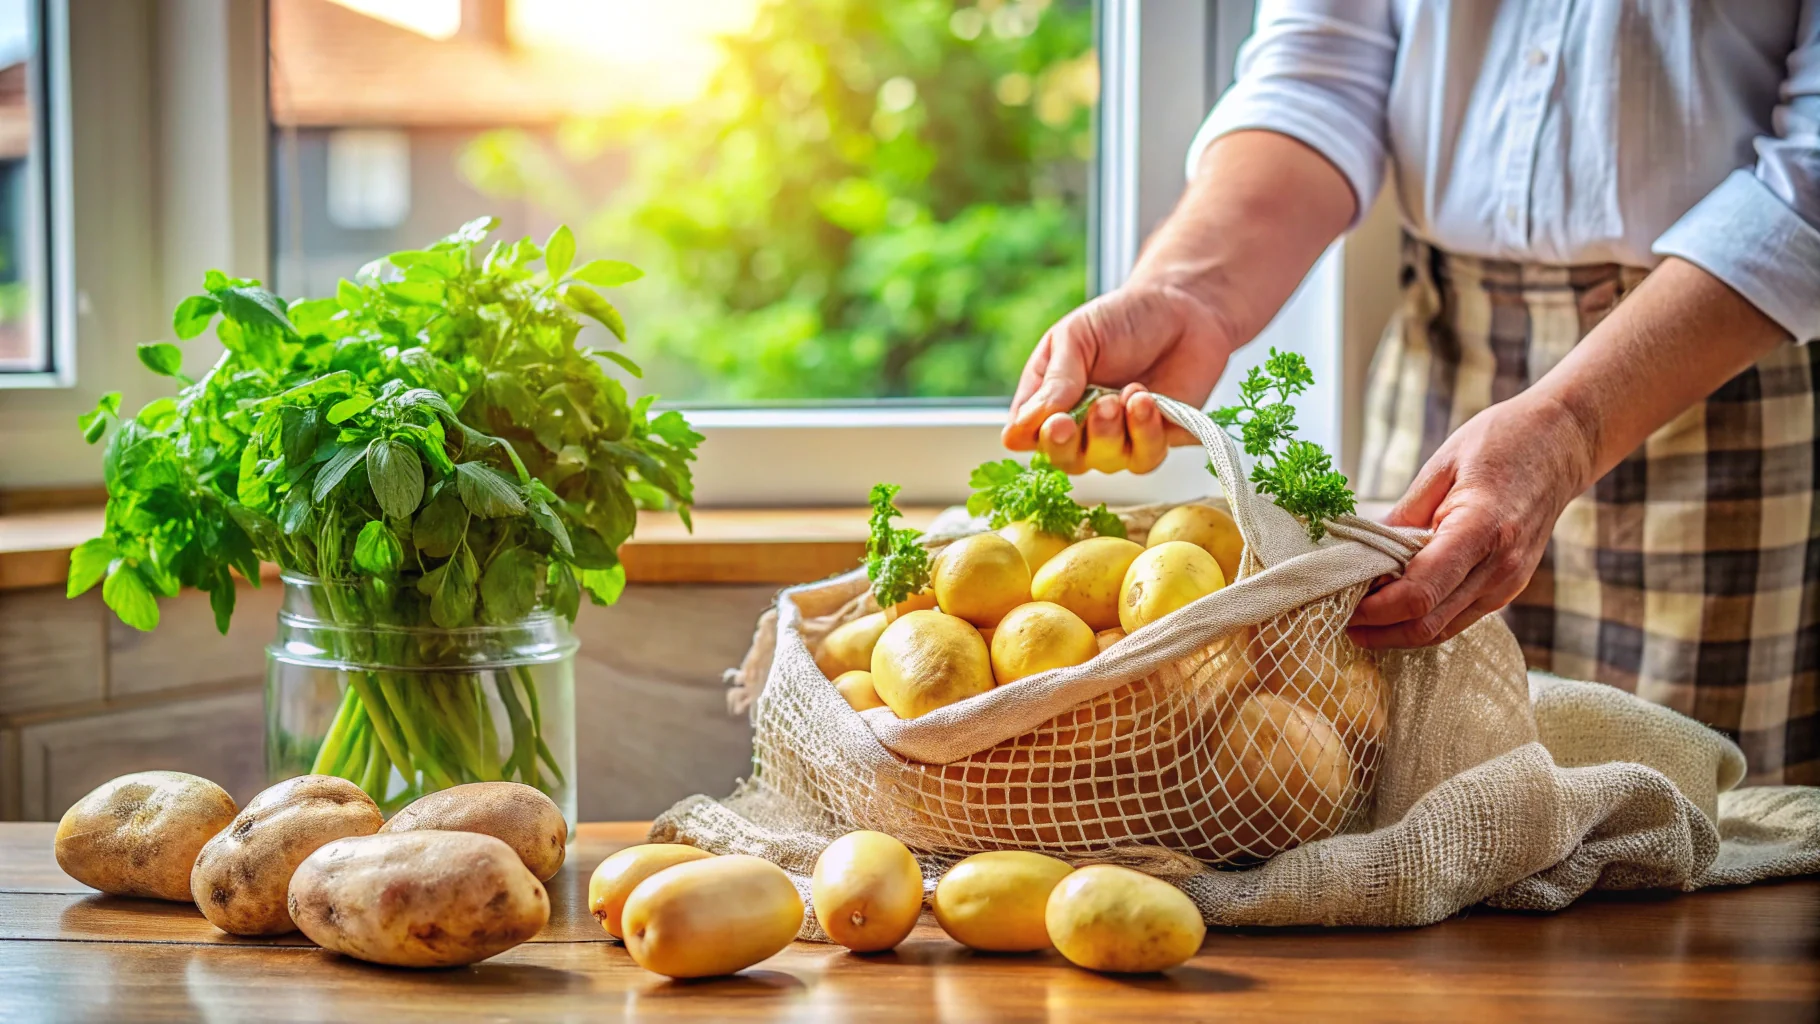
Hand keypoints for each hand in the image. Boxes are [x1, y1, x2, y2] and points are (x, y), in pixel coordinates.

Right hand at [1001, 282, 1236, 473]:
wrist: (1182, 309)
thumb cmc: (1121, 319)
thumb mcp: (1076, 338)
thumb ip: (1054, 381)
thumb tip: (1022, 426)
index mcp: (1048, 401)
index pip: (1027, 436)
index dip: (1036, 437)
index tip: (1055, 422)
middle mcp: (1080, 428)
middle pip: (1065, 460)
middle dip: (1076, 441)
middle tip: (1095, 408)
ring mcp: (1117, 439)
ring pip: (1106, 462)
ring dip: (1113, 434)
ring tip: (1127, 395)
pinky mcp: (1154, 442)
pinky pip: (1145, 457)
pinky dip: (1145, 432)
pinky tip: (1146, 398)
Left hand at [1348, 392, 1596, 647]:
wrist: (1562, 444)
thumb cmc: (1503, 442)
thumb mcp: (1442, 464)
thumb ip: (1403, 514)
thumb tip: (1361, 550)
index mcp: (1481, 529)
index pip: (1420, 592)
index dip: (1375, 609)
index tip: (1342, 604)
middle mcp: (1500, 566)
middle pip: (1428, 623)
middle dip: (1379, 629)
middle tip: (1339, 620)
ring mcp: (1508, 582)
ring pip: (1442, 630)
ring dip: (1397, 632)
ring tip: (1358, 619)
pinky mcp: (1508, 588)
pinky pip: (1458, 618)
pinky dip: (1422, 620)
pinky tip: (1393, 609)